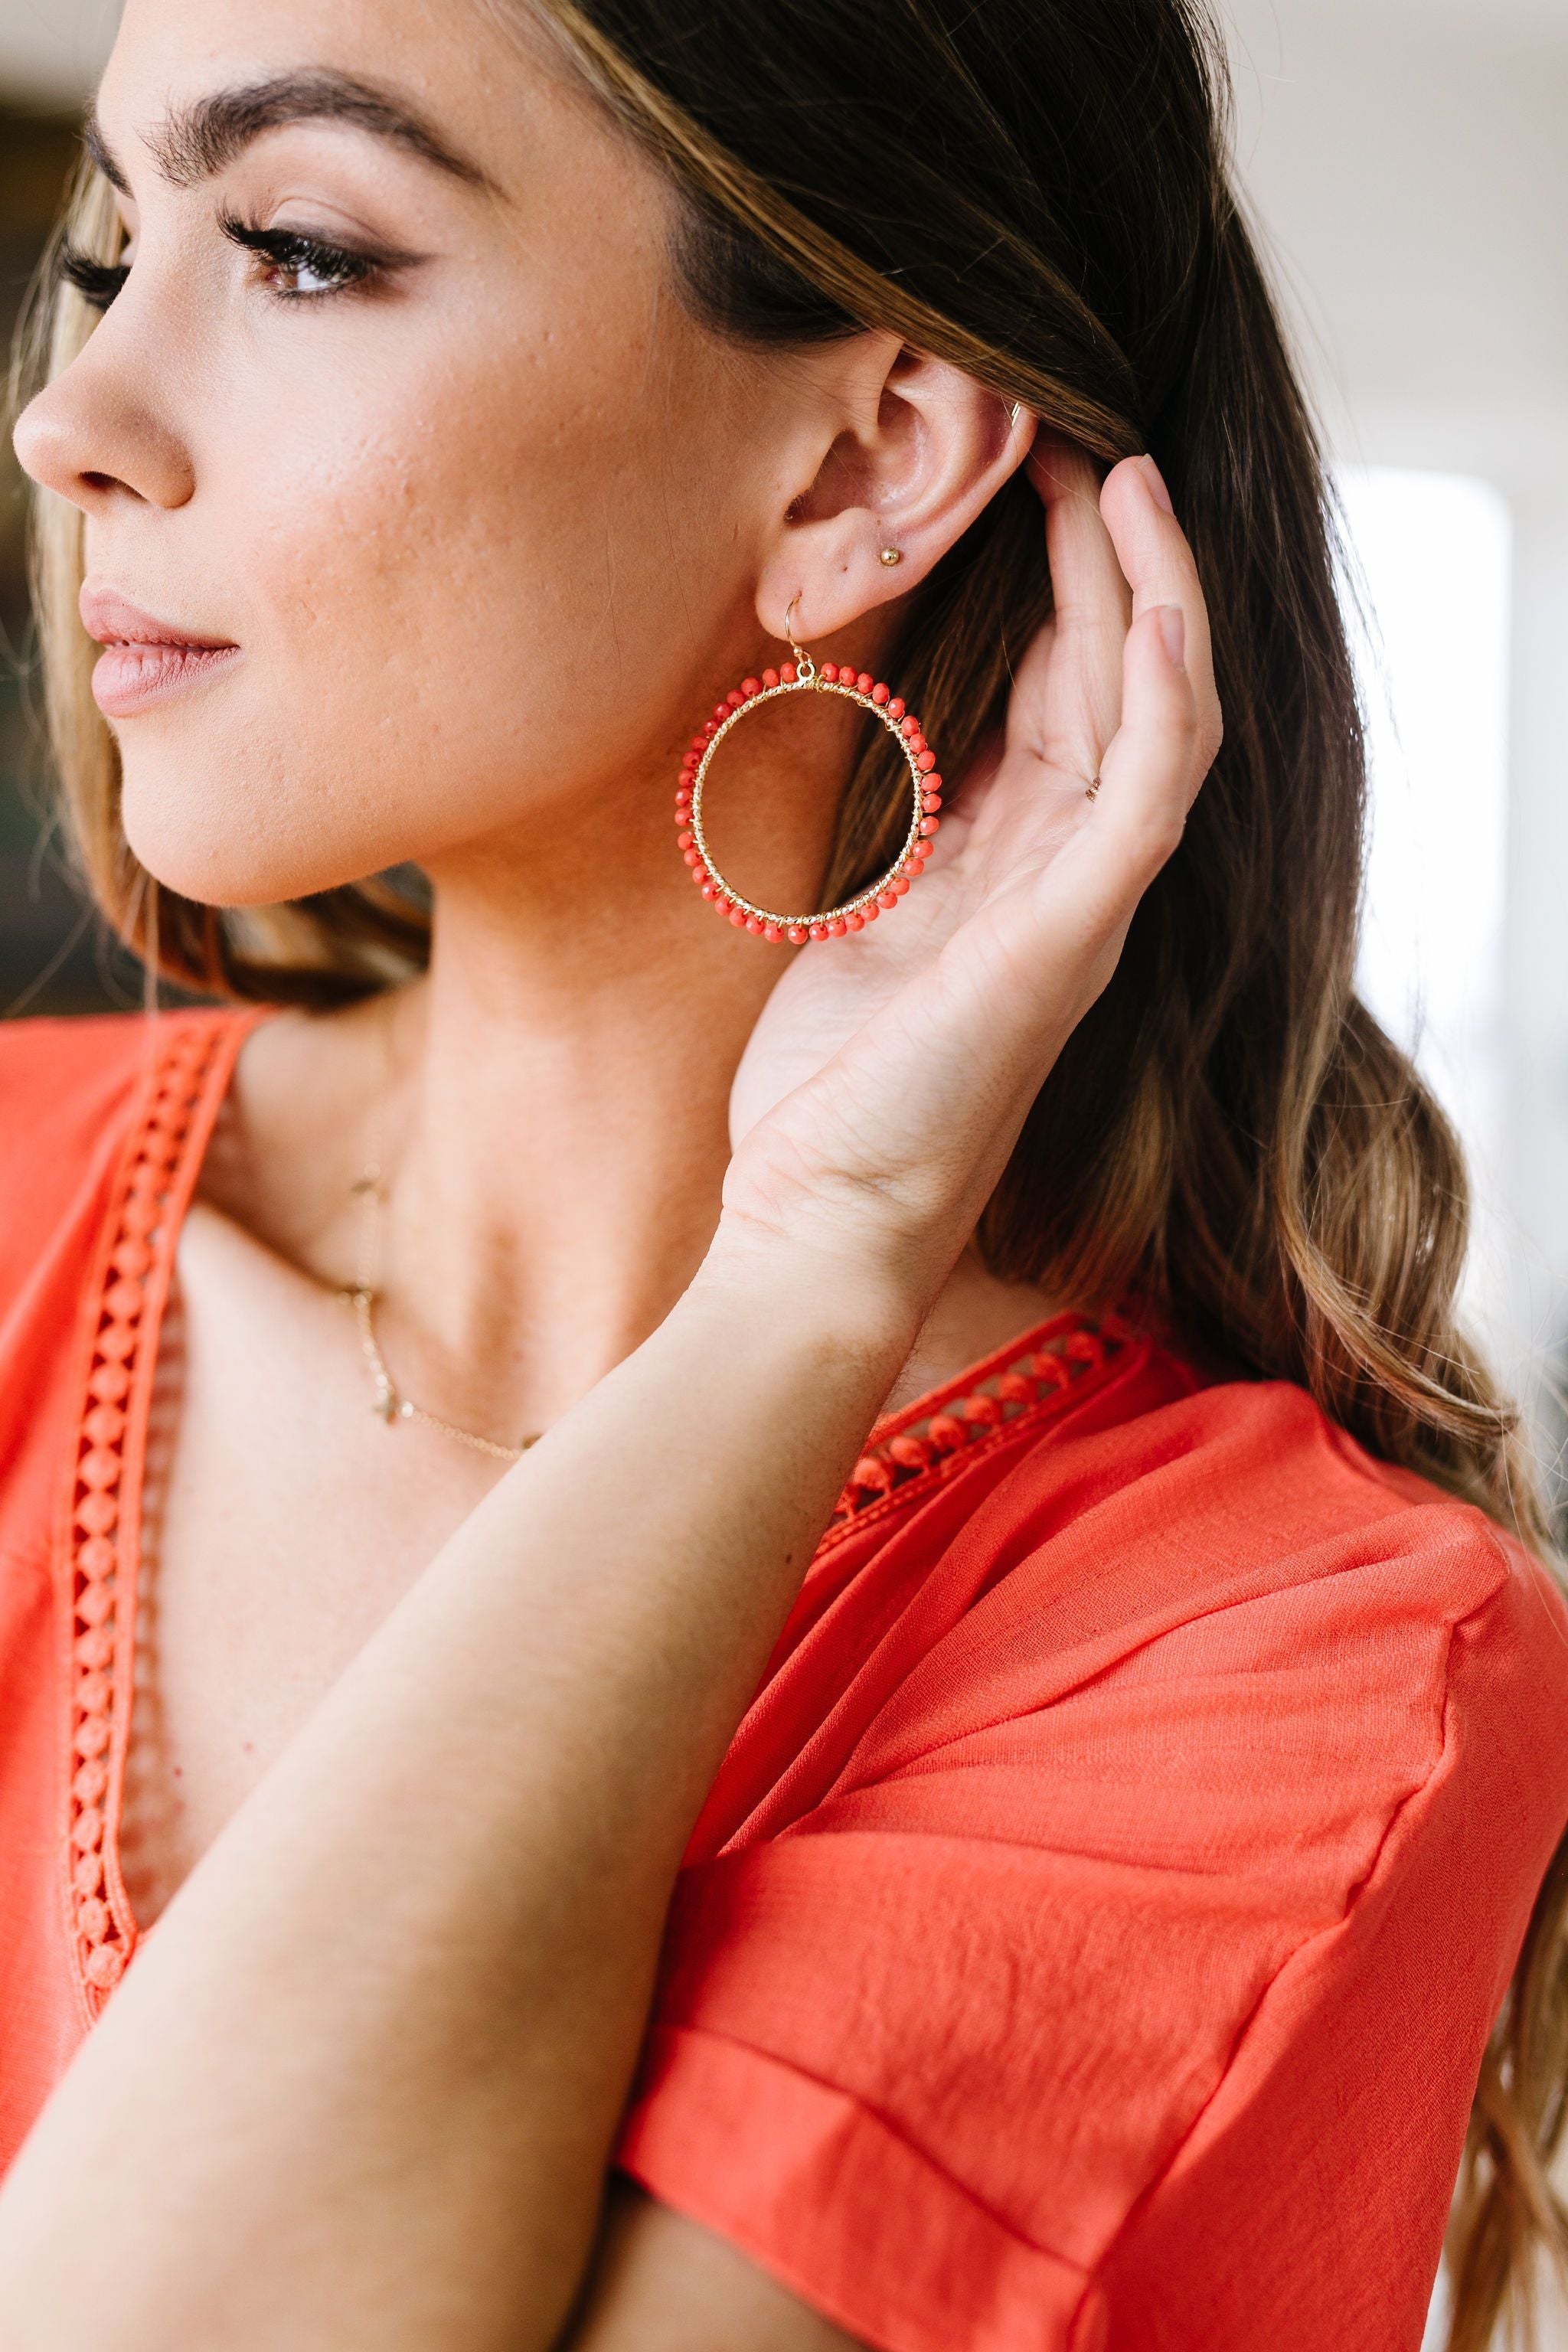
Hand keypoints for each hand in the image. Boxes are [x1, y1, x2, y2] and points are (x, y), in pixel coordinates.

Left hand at [720, 445, 1223, 1301]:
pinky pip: (1149, 789)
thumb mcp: (856, 930)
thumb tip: (882, 753)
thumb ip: (898, 840)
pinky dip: (1162, 693)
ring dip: (1146, 591)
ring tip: (1121, 478)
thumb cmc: (827, 1094)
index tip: (1020, 488)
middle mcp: (1064, 878)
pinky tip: (1150, 604)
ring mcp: (1081, 906)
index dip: (1055, 589)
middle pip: (1112, 683)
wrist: (820, 1216)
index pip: (1061, 700)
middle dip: (1100, 558)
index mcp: (1009, 871)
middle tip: (1069, 441)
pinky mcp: (1072, 935)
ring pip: (1152, 713)